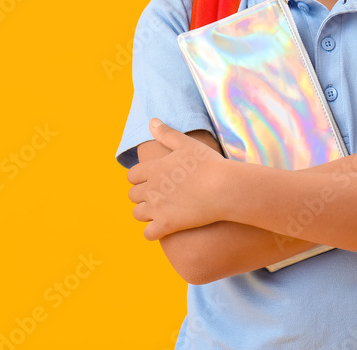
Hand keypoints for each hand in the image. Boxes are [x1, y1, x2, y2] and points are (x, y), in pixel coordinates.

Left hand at [127, 118, 226, 240]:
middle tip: (157, 195)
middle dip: (141, 195)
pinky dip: (153, 232)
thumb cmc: (208, 164)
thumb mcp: (186, 144)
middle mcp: (151, 189)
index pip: (132, 175)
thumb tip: (152, 121)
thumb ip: (166, 134)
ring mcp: (157, 208)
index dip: (139, 178)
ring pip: (137, 214)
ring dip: (145, 213)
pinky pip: (148, 234)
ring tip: (158, 211)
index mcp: (153, 169)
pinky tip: (164, 228)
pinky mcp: (167, 225)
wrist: (224, 188)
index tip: (150, 179)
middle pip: (132, 195)